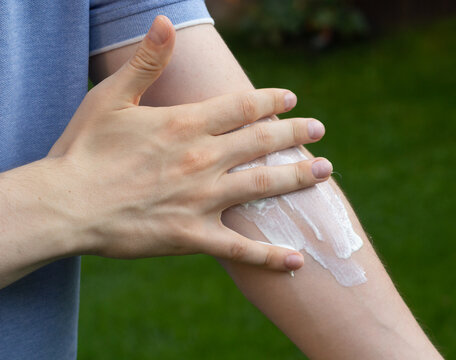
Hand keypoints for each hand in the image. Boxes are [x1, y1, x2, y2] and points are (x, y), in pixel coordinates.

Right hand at [48, 16, 331, 270]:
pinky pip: (240, 249)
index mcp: (185, 125)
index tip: (290, 100)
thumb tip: (165, 21)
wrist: (66, 205)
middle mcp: (202, 160)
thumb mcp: (111, 97)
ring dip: (297, 177)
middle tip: (318, 130)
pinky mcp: (193, 236)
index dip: (270, 101)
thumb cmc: (85, 150)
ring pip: (262, 186)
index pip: (242, 107)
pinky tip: (297, 259)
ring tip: (325, 171)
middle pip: (261, 142)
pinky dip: (269, 256)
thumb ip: (145, 60)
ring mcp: (201, 200)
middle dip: (294, 133)